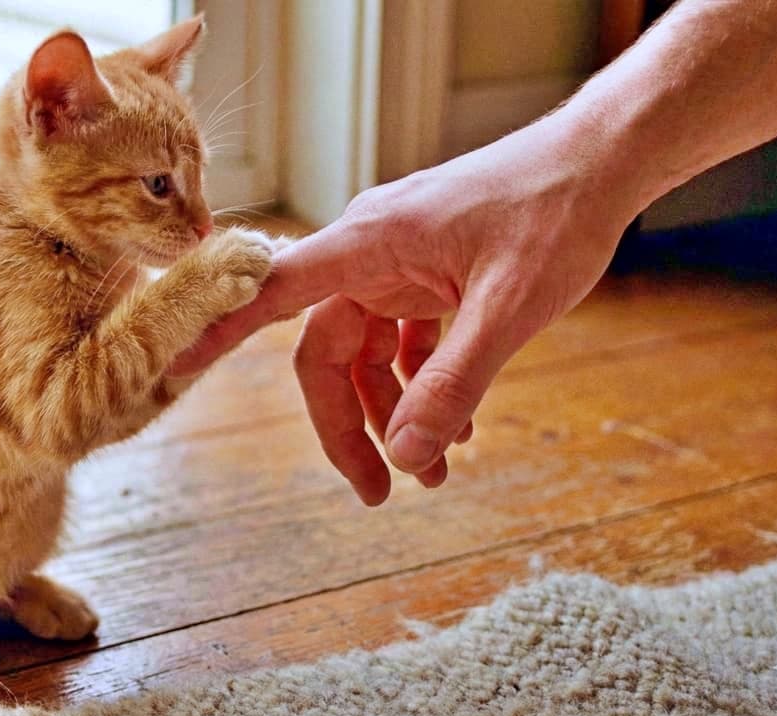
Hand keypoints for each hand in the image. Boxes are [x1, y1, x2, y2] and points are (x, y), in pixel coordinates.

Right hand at [172, 118, 639, 504]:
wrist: (603, 162)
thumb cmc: (555, 214)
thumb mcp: (509, 308)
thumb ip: (454, 382)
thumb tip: (405, 454)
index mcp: (369, 243)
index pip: (272, 290)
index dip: (220, 329)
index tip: (174, 364)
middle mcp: (371, 253)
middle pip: (327, 353)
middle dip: (350, 426)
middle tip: (382, 493)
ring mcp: (399, 265)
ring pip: (368, 354)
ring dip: (395, 413)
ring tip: (437, 470)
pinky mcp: (429, 274)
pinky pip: (406, 342)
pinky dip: (424, 384)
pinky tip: (459, 424)